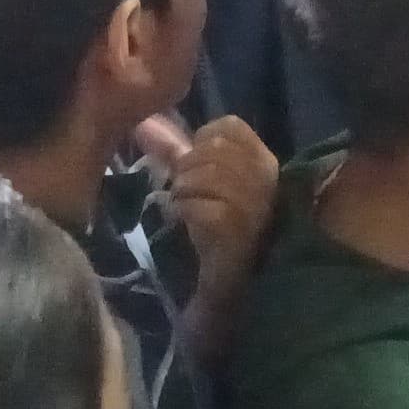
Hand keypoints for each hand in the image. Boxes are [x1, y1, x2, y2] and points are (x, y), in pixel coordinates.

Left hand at [150, 115, 281, 292]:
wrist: (231, 283)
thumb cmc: (217, 227)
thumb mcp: (201, 183)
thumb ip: (176, 152)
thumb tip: (143, 124)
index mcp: (264, 160)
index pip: (230, 126)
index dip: (202, 140)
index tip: (195, 164)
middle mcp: (266, 179)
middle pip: (213, 148)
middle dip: (186, 168)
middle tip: (183, 191)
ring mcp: (254, 205)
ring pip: (204, 175)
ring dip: (183, 192)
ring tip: (184, 207)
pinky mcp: (236, 230)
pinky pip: (199, 206)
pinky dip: (184, 210)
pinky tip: (185, 221)